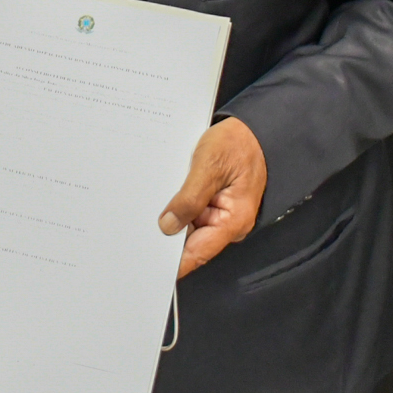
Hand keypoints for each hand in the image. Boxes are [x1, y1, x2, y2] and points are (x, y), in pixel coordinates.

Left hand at [159, 117, 267, 278]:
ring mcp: (220, 216)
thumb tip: (168, 226)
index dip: (172, 262)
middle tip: (139, 229)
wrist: (252, 130)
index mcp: (233, 221)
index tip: (149, 262)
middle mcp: (228, 224)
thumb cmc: (237, 143)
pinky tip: (163, 198)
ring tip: (151, 206)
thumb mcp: (209, 166)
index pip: (197, 253)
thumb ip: (190, 198)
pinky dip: (177, 207)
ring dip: (171, 218)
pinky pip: (191, 214)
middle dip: (166, 236)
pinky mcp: (213, 206)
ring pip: (188, 227)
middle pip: (190, 243)